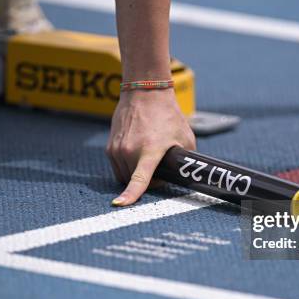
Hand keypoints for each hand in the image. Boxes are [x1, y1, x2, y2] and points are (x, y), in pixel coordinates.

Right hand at [106, 89, 195, 205]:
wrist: (145, 93)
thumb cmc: (168, 116)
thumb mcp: (185, 138)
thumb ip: (185, 159)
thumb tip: (188, 176)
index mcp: (149, 151)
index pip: (138, 178)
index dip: (131, 194)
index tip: (121, 205)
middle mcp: (129, 151)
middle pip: (135, 182)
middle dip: (148, 181)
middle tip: (160, 168)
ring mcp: (116, 149)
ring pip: (124, 177)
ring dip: (135, 175)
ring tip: (148, 157)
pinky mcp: (109, 147)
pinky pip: (118, 167)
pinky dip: (127, 167)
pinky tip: (138, 153)